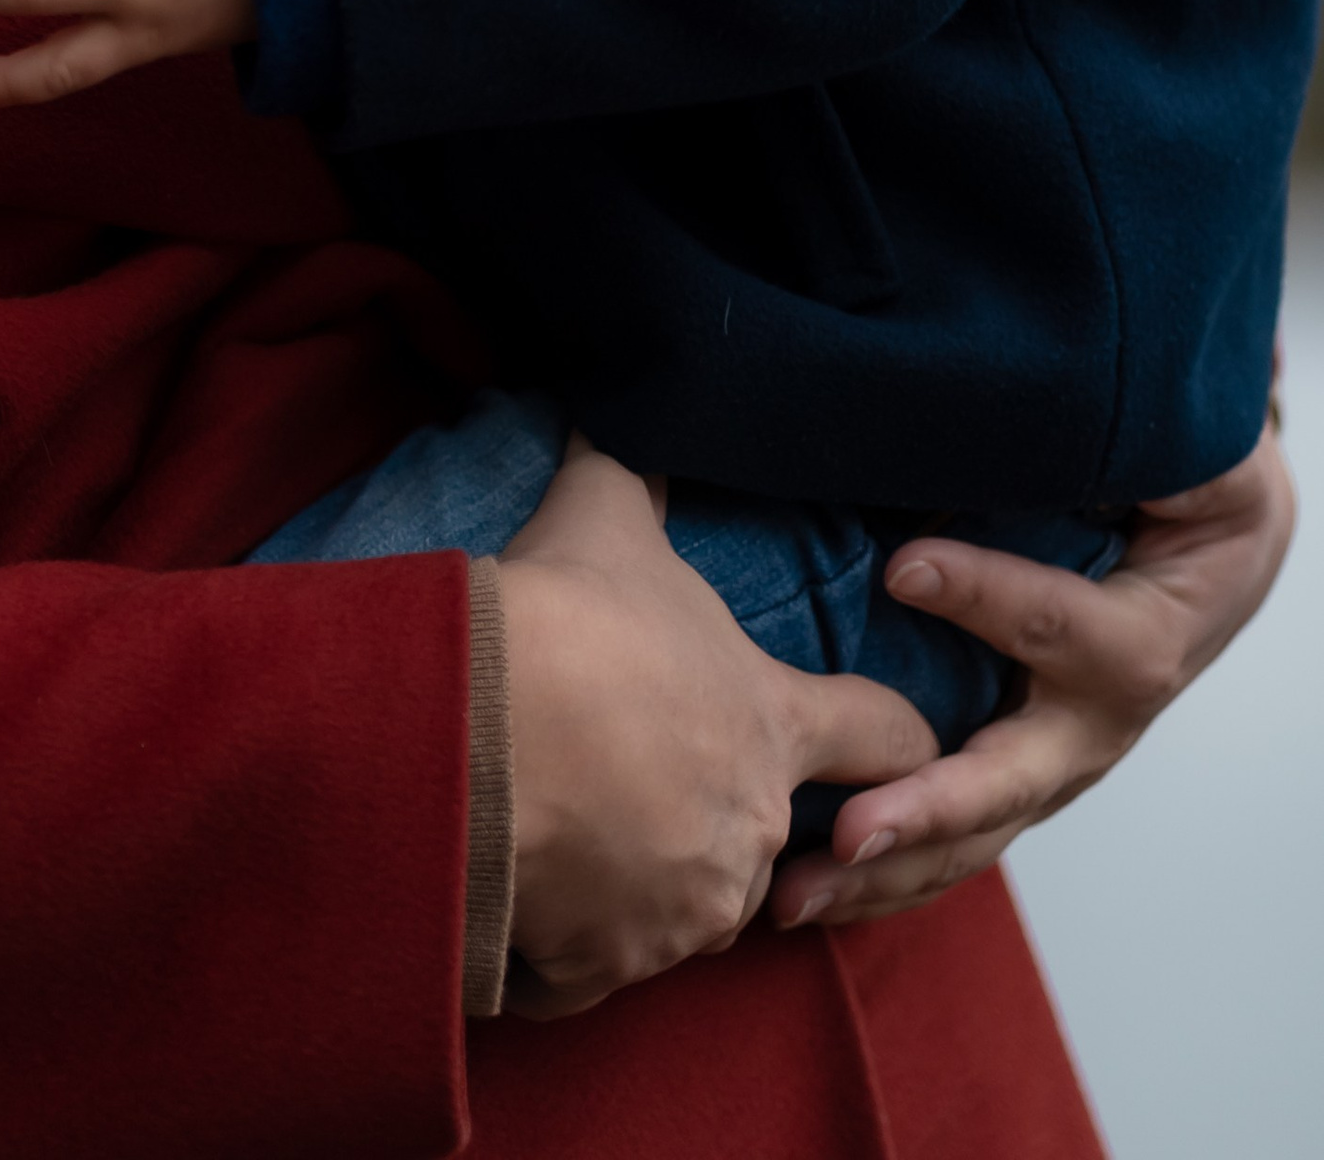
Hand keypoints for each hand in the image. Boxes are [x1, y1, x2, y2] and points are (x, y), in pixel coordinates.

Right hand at [499, 437, 936, 1017]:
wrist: (475, 731)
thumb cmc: (562, 619)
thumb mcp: (604, 513)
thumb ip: (633, 473)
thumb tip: (623, 406)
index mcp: (772, 725)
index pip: (885, 735)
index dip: (895, 734)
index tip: (899, 740)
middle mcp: (751, 831)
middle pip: (764, 830)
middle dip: (706, 801)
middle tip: (628, 761)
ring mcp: (685, 910)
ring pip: (683, 901)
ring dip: (639, 872)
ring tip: (565, 817)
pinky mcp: (610, 967)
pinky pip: (597, 966)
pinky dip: (565, 938)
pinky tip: (523, 888)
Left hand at [768, 415, 1295, 931]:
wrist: (1220, 566)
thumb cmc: (1191, 505)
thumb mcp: (1188, 470)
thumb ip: (1125, 461)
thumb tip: (1042, 429)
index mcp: (1136, 641)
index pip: (1061, 625)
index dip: (989, 596)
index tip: (903, 567)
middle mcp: (1092, 724)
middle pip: (1008, 779)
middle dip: (924, 810)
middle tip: (847, 832)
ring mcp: (1052, 763)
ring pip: (971, 835)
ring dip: (884, 868)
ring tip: (796, 892)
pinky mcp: (1015, 777)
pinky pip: (952, 838)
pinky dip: (884, 871)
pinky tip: (808, 888)